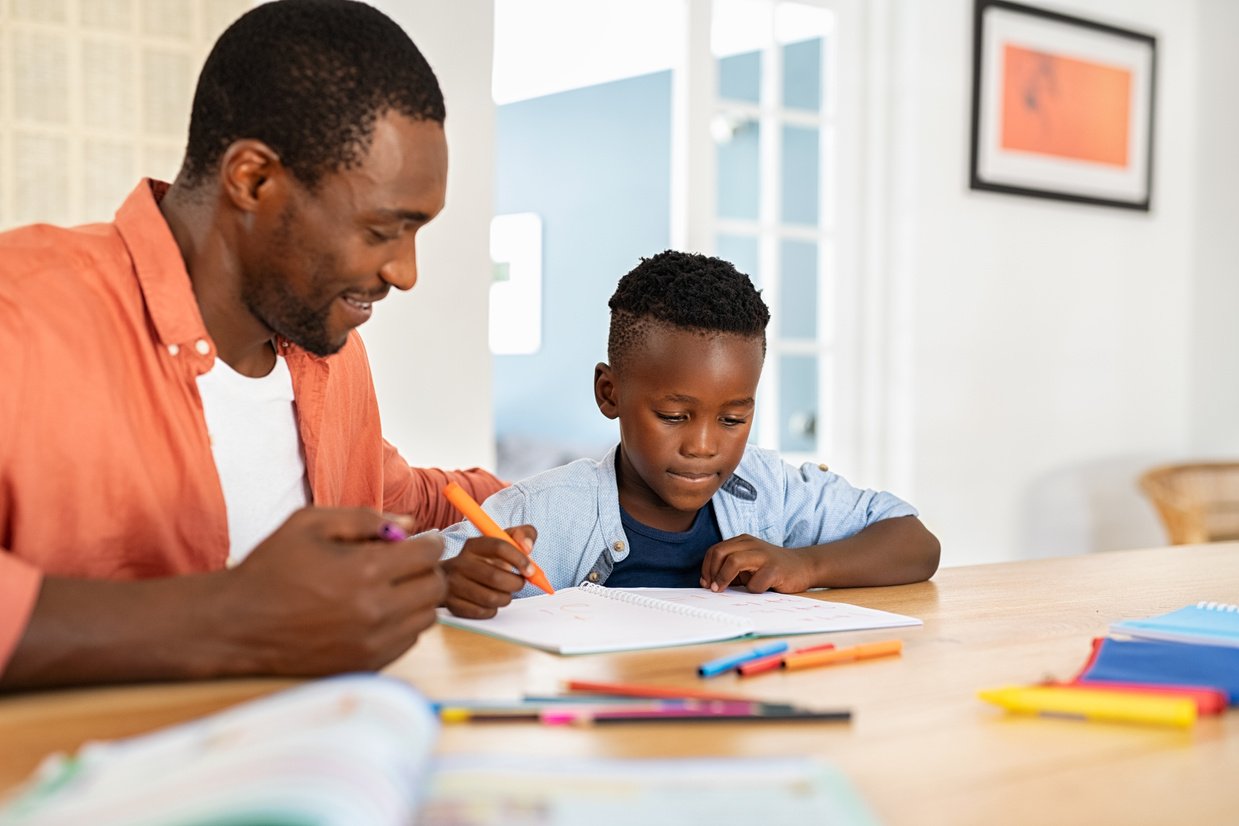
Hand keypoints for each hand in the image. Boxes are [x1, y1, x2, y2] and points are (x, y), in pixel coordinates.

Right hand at [220, 507, 446, 673]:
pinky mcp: (366, 665)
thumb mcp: (309, 524)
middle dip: (427, 569)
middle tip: (410, 562)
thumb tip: (410, 525)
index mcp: (364, 571)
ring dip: (418, 598)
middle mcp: (375, 611)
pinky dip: (403, 624)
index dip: (430, 542)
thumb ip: (364, 518)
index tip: (423, 540)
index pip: (428, 555)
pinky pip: (408, 641)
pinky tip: (378, 611)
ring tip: (392, 586)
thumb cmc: (271, 569)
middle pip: (435, 587)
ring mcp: (372, 643)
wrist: (236, 625)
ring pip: (426, 617)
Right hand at [441, 525, 537, 618]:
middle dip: (515, 583)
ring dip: (505, 598)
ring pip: (491, 598)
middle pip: (495, 577)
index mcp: (473, 545)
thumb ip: (523, 535)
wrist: (454, 576)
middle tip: (519, 583)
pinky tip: (490, 601)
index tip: (530, 570)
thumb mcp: (504, 541)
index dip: (519, 559)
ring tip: (504, 592)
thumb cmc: (486, 559)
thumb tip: (527, 546)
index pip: (499, 547)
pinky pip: (482, 612)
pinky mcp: (453, 604)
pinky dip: (493, 609)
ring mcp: (453, 584)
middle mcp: (459, 563)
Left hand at [700, 534, 815, 593]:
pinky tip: (758, 590)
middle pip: (720, 553)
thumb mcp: (748, 565)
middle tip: (713, 588)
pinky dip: (751, 590)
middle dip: (711, 572)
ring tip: (722, 591)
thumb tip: (708, 583)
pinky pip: (755, 582)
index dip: (706, 567)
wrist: (803, 566)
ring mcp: (763, 555)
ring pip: (733, 562)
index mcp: (742, 541)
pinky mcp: (775, 569)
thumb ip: (730, 570)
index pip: (715, 550)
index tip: (706, 583)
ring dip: (723, 579)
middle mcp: (751, 544)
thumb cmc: (771, 568)